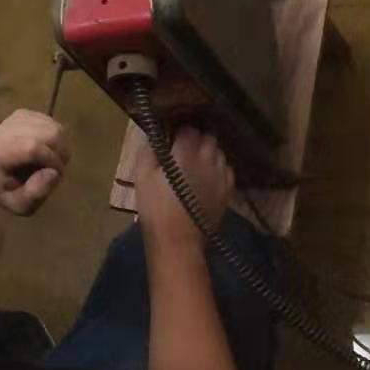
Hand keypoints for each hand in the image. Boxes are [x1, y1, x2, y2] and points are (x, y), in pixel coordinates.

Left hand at [0, 110, 69, 215]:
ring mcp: (14, 119)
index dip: (52, 161)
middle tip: (55, 169)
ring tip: (51, 160)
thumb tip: (53, 173)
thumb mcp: (17, 204)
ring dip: (60, 146)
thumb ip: (34, 194)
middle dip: (60, 154)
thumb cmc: (5, 192)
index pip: (34, 147)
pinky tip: (46, 149)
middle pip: (49, 134)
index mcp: (0, 152)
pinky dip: (55, 137)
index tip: (55, 176)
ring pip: (53, 126)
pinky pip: (51, 122)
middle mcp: (5, 130)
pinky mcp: (23, 114)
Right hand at [135, 127, 234, 247]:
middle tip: (183, 148)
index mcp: (186, 152)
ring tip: (196, 162)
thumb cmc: (155, 207)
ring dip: (208, 152)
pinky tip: (208, 176)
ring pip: (219, 152)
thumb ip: (149, 150)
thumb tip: (154, 136)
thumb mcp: (142, 175)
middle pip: (208, 137)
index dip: (179, 131)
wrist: (178, 240)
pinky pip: (227, 169)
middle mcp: (208, 159)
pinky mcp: (228, 190)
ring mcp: (221, 175)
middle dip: (196, 139)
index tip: (170, 137)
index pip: (188, 129)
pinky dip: (218, 168)